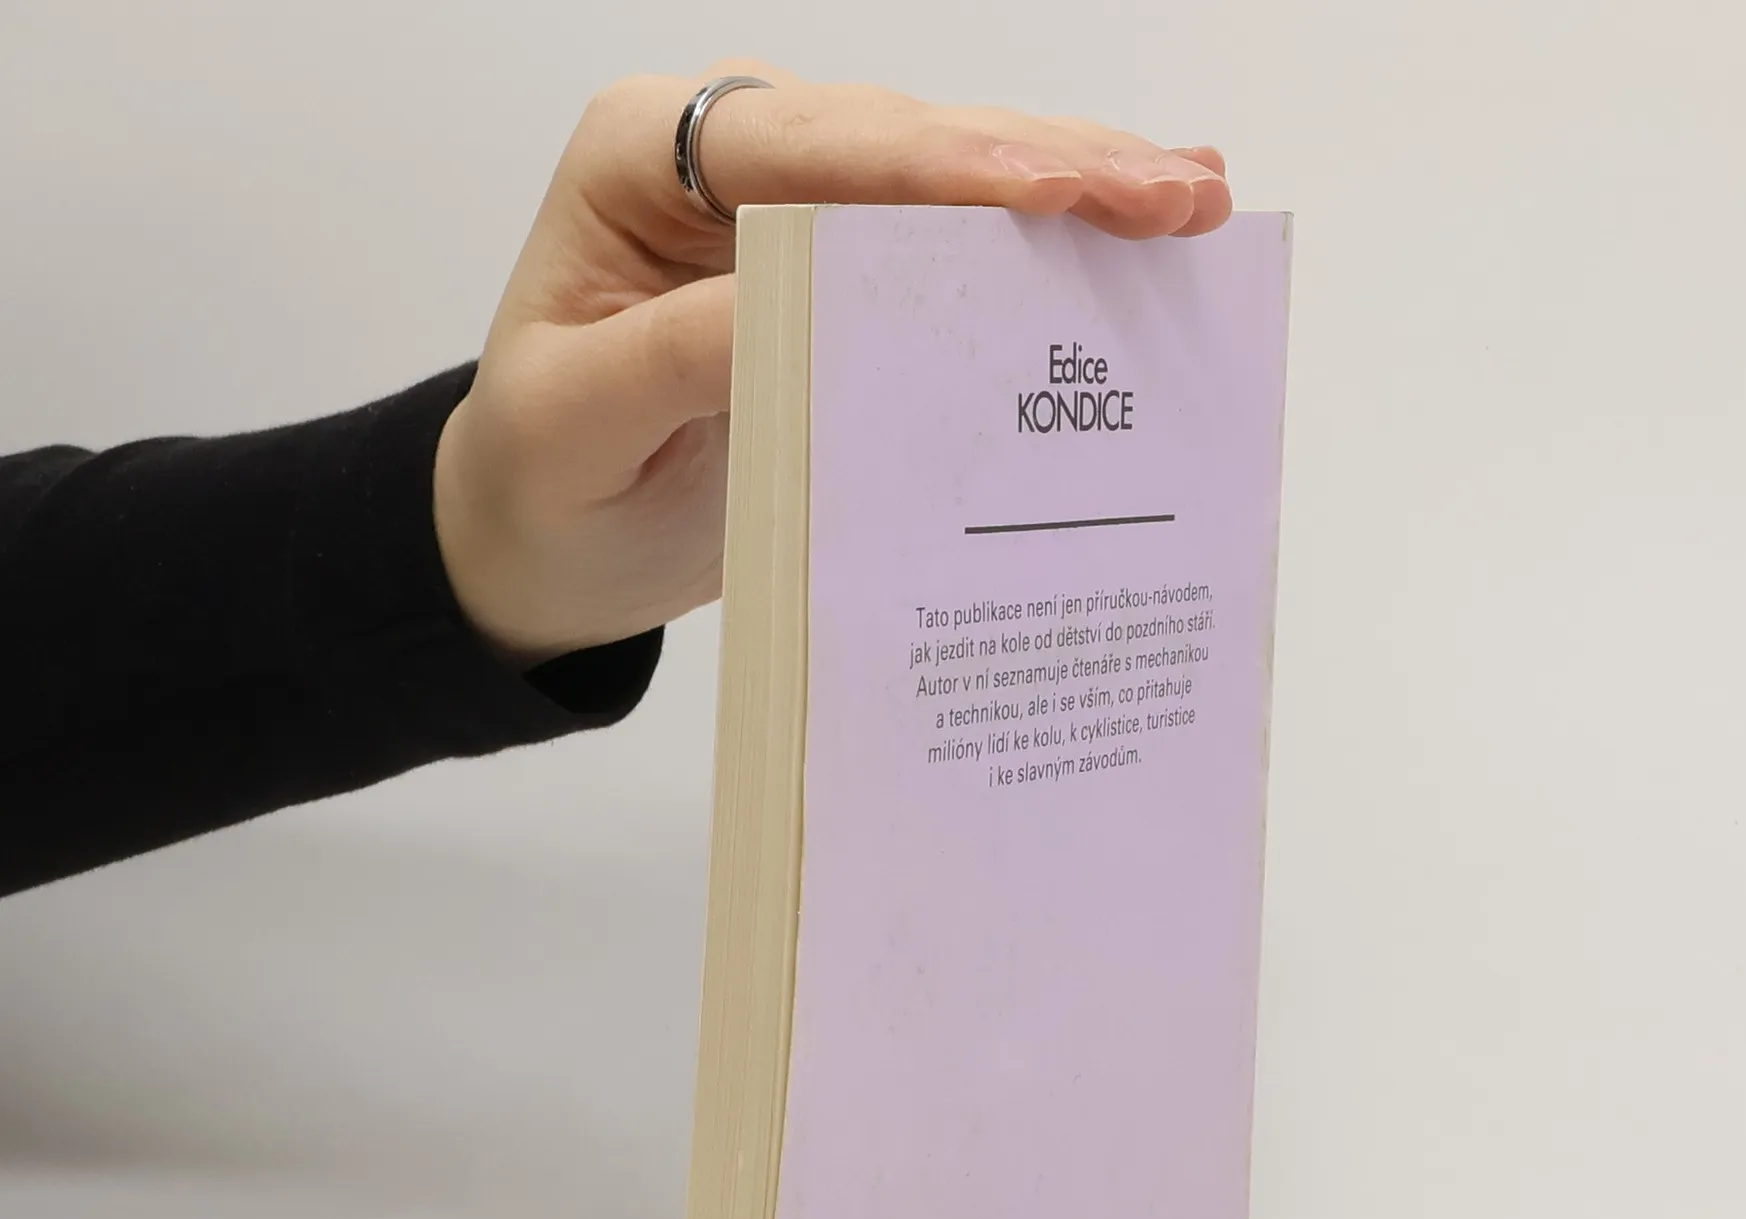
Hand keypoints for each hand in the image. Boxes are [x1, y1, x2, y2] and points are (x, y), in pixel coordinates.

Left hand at [433, 61, 1231, 663]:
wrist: (541, 537)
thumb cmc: (542, 480)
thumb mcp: (578, 425)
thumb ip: (678, 355)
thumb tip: (801, 305)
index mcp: (644, 161)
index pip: (817, 150)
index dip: (949, 168)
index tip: (1065, 190)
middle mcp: (729, 158)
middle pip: (907, 145)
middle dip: (1050, 166)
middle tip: (1178, 196)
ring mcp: (796, 208)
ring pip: (952, 178)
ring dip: (1075, 190)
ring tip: (1193, 202)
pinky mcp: (843, 274)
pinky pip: (952, 246)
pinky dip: (1045, 247)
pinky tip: (1134, 233)